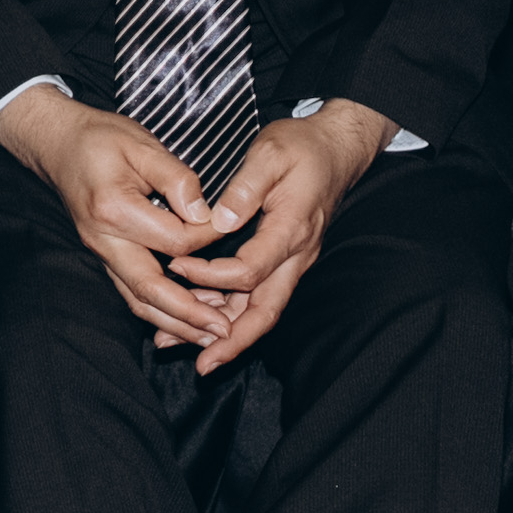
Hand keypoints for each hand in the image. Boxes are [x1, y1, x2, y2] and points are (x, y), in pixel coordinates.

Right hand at [0, 89, 237, 353]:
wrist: (58, 143)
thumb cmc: (100, 139)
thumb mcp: (142, 144)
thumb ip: (177, 178)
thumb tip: (204, 214)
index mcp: (114, 210)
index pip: (174, 241)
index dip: (208, 238)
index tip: (232, 228)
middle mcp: (104, 240)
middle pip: (150, 288)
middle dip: (188, 314)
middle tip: (225, 329)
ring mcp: (101, 253)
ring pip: (138, 300)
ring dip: (175, 323)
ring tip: (211, 335)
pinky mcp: (105, 256)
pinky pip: (132, 292)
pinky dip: (160, 311)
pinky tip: (186, 318)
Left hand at [178, 98, 393, 374]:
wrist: (335, 150)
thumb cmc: (301, 148)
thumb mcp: (271, 152)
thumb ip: (247, 185)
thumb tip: (220, 218)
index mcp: (291, 230)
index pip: (250, 270)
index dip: (212, 276)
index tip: (177, 267)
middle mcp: (295, 256)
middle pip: (265, 312)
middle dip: (233, 341)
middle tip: (202, 364)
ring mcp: (291, 262)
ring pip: (260, 310)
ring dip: (225, 333)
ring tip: (181, 344)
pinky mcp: (282, 261)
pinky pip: (257, 296)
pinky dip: (227, 312)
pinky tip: (196, 317)